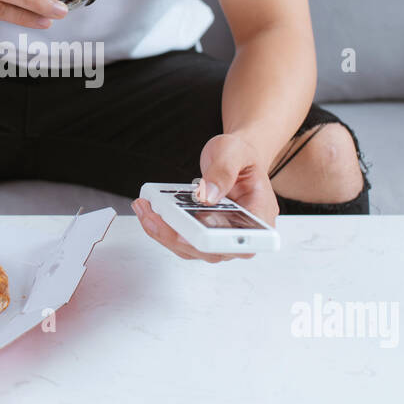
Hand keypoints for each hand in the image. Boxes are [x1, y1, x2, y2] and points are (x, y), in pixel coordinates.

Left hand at [132, 132, 278, 262]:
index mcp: (259, 213)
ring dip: (163, 233)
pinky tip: (148, 210)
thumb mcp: (234, 152)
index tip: (193, 235)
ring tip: (144, 210)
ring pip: (191, 248)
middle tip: (153, 217)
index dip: (219, 244)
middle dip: (178, 237)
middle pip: (211, 251)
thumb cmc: (240, 154)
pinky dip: (162, 227)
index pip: (245, 242)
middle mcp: (241, 230)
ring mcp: (220, 234)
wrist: (234, 155)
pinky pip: (181, 238)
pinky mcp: (202, 232)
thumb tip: (208, 196)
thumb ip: (223, 171)